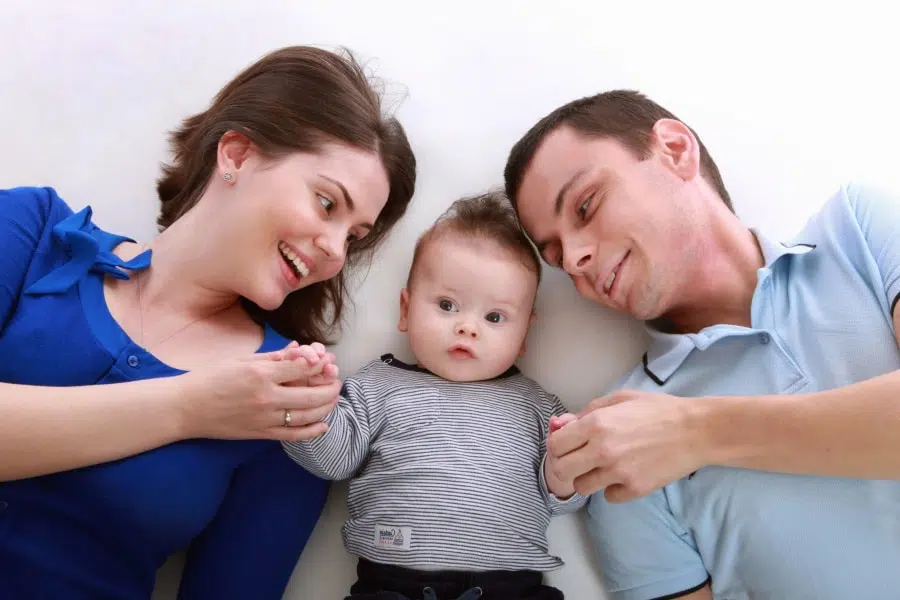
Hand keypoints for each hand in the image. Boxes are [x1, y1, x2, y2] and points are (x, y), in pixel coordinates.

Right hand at [176, 341, 340, 441]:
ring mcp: (264, 418)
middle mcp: (266, 397)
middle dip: (330, 387)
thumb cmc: (209, 378)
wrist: (184, 408)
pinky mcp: (261, 434)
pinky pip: (293, 435)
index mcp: (260, 373)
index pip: (302, 368)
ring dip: (326, 407)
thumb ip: (273, 357)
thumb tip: (299, 350)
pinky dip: (312, 431)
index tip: (326, 361)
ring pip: (308, 415)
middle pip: (312, 394)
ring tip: (333, 399)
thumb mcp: (241, 360)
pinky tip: (324, 424)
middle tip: (336, 381)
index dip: (319, 364)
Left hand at [546, 389, 706, 501]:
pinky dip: (613, 489)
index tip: (567, 446)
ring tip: (603, 469)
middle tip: (579, 461)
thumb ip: (587, 411)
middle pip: (561, 470)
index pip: (556, 444)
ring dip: (588, 479)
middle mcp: (602, 450)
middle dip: (566, 465)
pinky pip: (608, 497)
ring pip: (582, 488)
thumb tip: (561, 424)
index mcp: (596, 424)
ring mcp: (618, 472)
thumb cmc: (658, 410)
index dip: (558, 446)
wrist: (695, 431)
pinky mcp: (634, 489)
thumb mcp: (620, 399)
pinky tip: (624, 476)